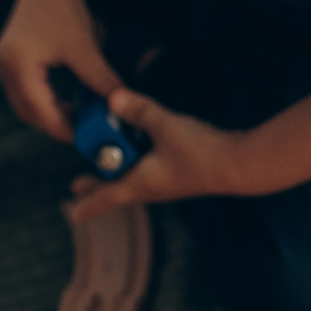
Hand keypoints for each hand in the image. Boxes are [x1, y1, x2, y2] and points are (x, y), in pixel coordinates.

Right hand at [0, 0, 118, 141]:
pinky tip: (68, 103)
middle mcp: (5, 66)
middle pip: (28, 112)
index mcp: (19, 63)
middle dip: (56, 125)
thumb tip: (121, 105)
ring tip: (79, 119)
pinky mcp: (10, 62)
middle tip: (84, 133)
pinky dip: (45, 102)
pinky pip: (25, 93)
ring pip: (25, 106)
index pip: (39, 109)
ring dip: (50, 115)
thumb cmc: (65, 9)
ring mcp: (4, 64)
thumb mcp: (85, 48)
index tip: (85, 138)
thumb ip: (101, 79)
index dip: (62, 128)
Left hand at [63, 87, 248, 219]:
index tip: (71, 213)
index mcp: (142, 183)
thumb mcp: (165, 125)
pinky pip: (149, 172)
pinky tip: (140, 150)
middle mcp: (152, 188)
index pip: (107, 197)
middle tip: (78, 185)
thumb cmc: (201, 151)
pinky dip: (137, 164)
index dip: (87, 203)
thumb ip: (138, 110)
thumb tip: (111, 97)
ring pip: (134, 181)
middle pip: (118, 190)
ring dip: (117, 174)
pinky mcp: (179, 174)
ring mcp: (167, 183)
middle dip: (98, 186)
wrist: (239, 165)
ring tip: (106, 163)